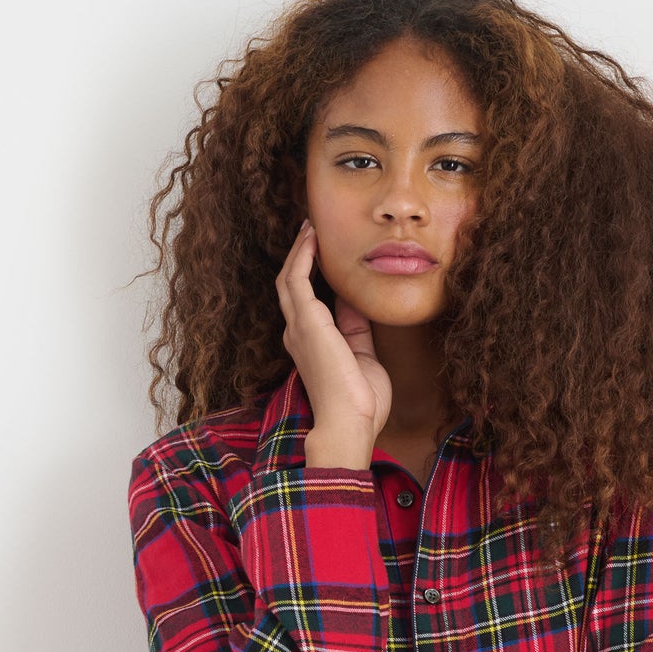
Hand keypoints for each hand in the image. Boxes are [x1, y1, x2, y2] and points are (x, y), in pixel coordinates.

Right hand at [277, 218, 390, 446]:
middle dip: (299, 258)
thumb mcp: (363, 357)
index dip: (311, 277)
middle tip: (311, 233)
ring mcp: (298, 328)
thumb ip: (357, 330)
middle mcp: (298, 335)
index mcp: (309, 346)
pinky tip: (312, 239)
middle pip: (291, 286)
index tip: (323, 257)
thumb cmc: (359, 402)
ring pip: (289, 278)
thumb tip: (355, 303)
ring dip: (298, 251)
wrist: (349, 423)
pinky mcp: (305, 322)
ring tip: (310, 228)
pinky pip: (296, 279)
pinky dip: (302, 256)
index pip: (306, 304)